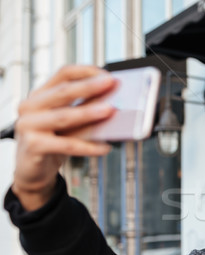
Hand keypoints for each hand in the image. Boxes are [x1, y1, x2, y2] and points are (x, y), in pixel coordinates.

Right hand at [12, 65, 117, 209]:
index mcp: (40, 94)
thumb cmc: (54, 142)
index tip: (107, 75)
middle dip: (89, 87)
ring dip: (89, 113)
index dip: (86, 72)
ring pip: (64, 117)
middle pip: (63, 92)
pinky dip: (88, 146)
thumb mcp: (68, 123)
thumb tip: (114, 102)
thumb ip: (84, 110)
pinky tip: (105, 147)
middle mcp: (31, 106)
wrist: (33, 170)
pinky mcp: (33, 146)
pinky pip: (67, 145)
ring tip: (110, 110)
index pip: (64, 74)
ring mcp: (28, 125)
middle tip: (110, 84)